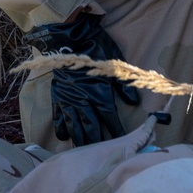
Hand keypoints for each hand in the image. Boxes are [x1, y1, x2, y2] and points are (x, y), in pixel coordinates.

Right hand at [32, 11, 140, 145]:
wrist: (71, 36)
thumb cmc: (97, 48)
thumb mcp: (116, 64)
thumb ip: (124, 86)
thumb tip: (135, 103)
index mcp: (99, 92)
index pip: (110, 117)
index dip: (117, 131)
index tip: (124, 143)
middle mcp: (84, 99)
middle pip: (92, 126)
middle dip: (99, 142)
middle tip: (103, 156)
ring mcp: (69, 99)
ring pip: (75, 125)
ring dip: (81, 140)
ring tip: (85, 153)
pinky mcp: (57, 96)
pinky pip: (58, 116)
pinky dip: (61, 128)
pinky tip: (64, 138)